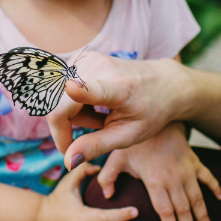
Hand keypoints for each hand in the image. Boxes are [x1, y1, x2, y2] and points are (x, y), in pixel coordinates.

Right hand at [46, 54, 187, 168]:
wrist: (163, 82)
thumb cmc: (149, 112)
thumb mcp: (128, 135)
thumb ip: (97, 146)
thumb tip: (67, 161)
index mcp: (120, 89)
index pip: (96, 89)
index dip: (81, 91)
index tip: (71, 87)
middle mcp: (101, 68)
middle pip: (59, 106)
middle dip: (65, 128)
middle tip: (96, 132)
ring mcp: (88, 60)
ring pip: (57, 100)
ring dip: (72, 116)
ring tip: (101, 116)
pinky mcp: (80, 58)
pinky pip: (61, 91)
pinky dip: (74, 104)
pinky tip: (95, 103)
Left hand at [96, 122, 220, 220]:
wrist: (156, 116)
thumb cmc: (135, 140)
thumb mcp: (116, 157)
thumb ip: (107, 177)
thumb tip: (105, 196)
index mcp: (155, 181)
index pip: (165, 210)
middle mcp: (174, 178)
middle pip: (183, 208)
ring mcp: (187, 170)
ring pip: (198, 197)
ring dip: (203, 214)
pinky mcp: (194, 161)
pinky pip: (208, 176)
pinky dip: (215, 187)